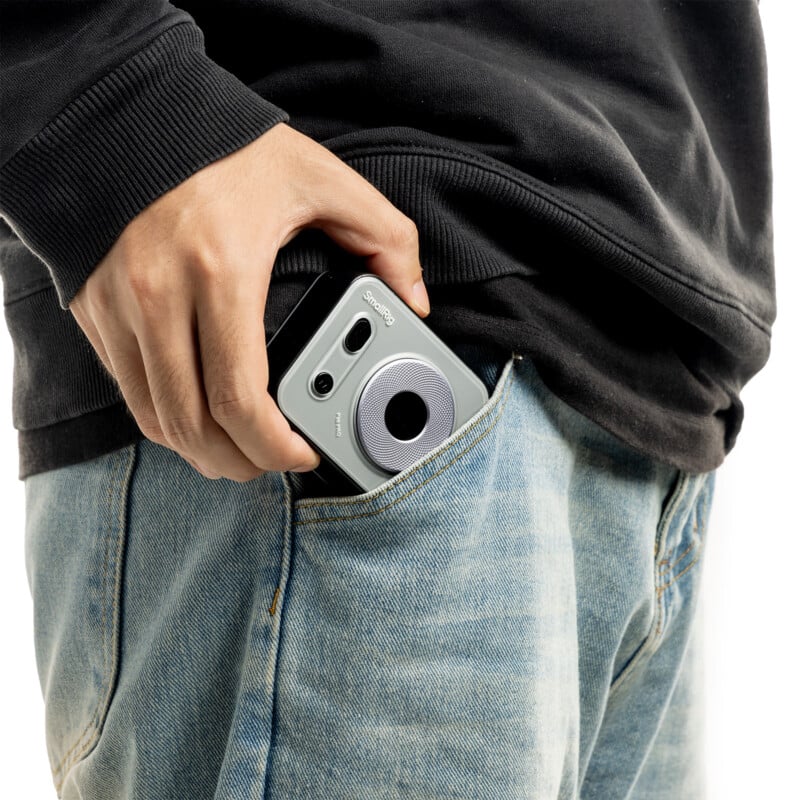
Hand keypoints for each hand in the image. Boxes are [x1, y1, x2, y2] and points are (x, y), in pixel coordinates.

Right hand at [69, 123, 428, 480]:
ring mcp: (119, 307)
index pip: (239, 398)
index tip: (300, 454)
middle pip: (192, 425)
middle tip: (270, 463)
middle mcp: (160, 297)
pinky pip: (126, 390)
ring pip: (155, 418)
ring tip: (236, 451)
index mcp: (222, 271)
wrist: (127, 116)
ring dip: (198, 450)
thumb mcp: (319, 178)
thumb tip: (413, 297)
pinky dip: (164, 418)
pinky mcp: (94, 310)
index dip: (272, 446)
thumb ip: (384, 235)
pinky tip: (195, 415)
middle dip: (237, 463)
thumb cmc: (224, 147)